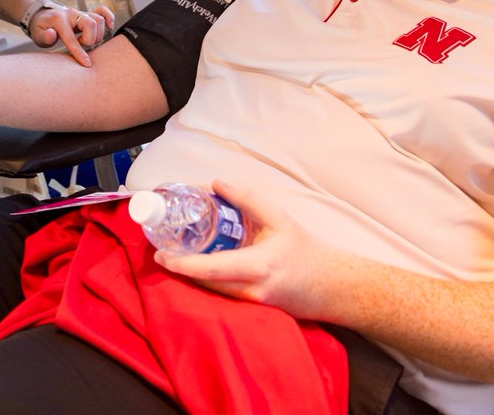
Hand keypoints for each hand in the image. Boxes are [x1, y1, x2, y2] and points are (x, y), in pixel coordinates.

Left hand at [27, 5, 114, 65]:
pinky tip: (109, 27)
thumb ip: (44, 37)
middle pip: (91, 24)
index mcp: (59, 20)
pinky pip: (102, 11)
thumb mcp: (37, 35)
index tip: (87, 64)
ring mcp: (81, 12)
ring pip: (99, 20)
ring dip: (97, 34)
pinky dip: (109, 18)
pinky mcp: (87, 13)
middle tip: (80, 45)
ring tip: (85, 40)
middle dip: (89, 40)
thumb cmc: (41, 29)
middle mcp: (72, 14)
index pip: (71, 37)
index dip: (80, 52)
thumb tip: (52, 35)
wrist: (42, 16)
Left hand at [152, 180, 341, 320]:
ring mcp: (251, 305)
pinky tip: (198, 267)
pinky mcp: (252, 311)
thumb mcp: (279, 219)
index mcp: (257, 266)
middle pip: (204, 284)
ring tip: (175, 255)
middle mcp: (251, 291)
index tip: (162, 255)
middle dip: (180, 270)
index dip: (182, 264)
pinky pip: (223, 296)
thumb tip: (216, 183)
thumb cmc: (305, 251)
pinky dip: (208, 282)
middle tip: (161, 252)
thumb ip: (247, 199)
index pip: (210, 269)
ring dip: (191, 276)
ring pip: (212, 292)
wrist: (332, 287)